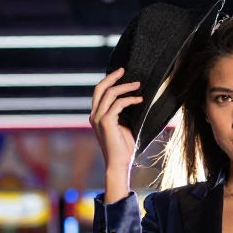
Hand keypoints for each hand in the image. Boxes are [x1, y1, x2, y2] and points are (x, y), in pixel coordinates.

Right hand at [90, 69, 142, 189]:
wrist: (119, 163)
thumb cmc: (123, 147)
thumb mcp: (123, 125)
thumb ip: (122, 112)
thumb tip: (132, 98)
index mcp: (96, 115)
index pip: (99, 93)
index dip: (108, 81)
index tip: (121, 73)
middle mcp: (94, 115)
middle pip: (100, 88)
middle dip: (112, 77)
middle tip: (124, 70)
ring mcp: (98, 118)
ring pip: (110, 94)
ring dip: (125, 87)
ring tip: (138, 85)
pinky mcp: (106, 122)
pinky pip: (118, 104)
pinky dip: (130, 99)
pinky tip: (139, 100)